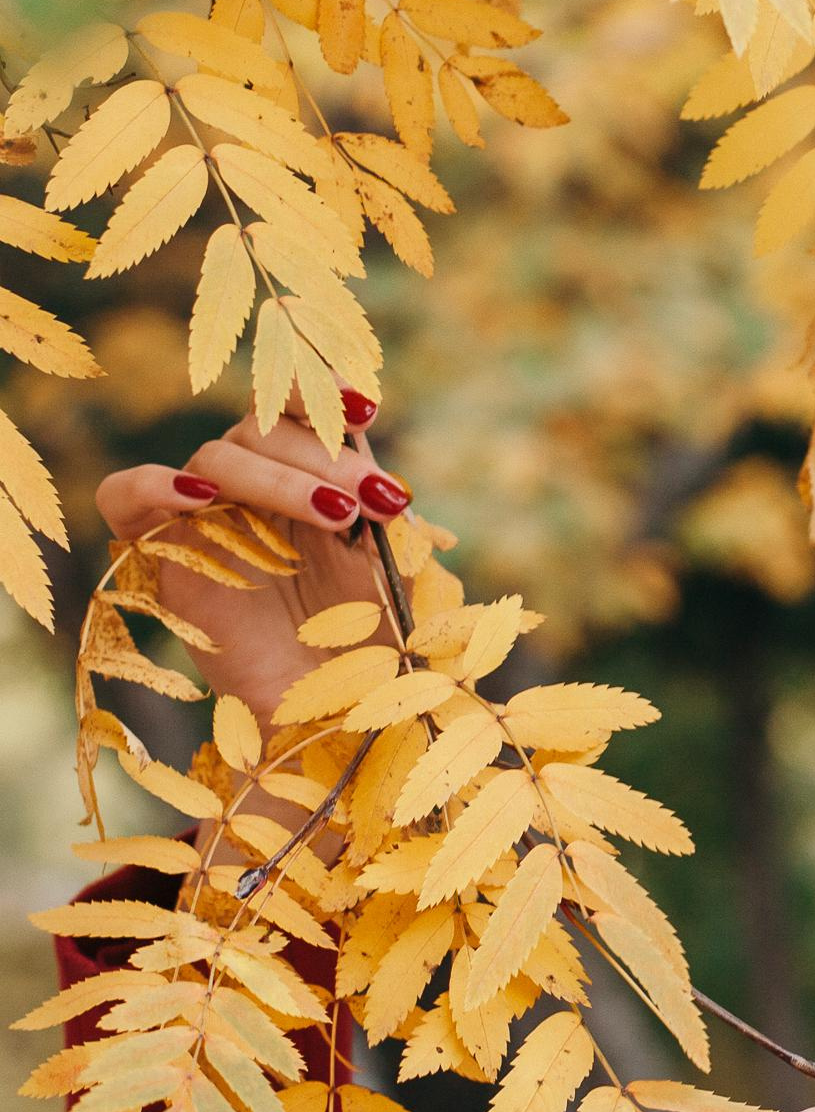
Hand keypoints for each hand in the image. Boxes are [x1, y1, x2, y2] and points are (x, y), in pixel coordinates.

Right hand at [92, 391, 410, 728]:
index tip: (368, 408)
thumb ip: (383, 518)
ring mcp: (202, 517)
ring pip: (218, 456)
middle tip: (379, 496)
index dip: (324, 395)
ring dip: (281, 477)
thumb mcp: (392, 571)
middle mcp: (250, 489)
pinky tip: (199, 496)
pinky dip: (153, 484)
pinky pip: (124, 494)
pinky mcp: (156, 554)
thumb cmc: (367, 643)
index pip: (300, 412)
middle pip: (264, 429)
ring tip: (339, 513)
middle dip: (327, 456)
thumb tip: (383, 482)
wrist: (331, 716)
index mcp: (305, 477)